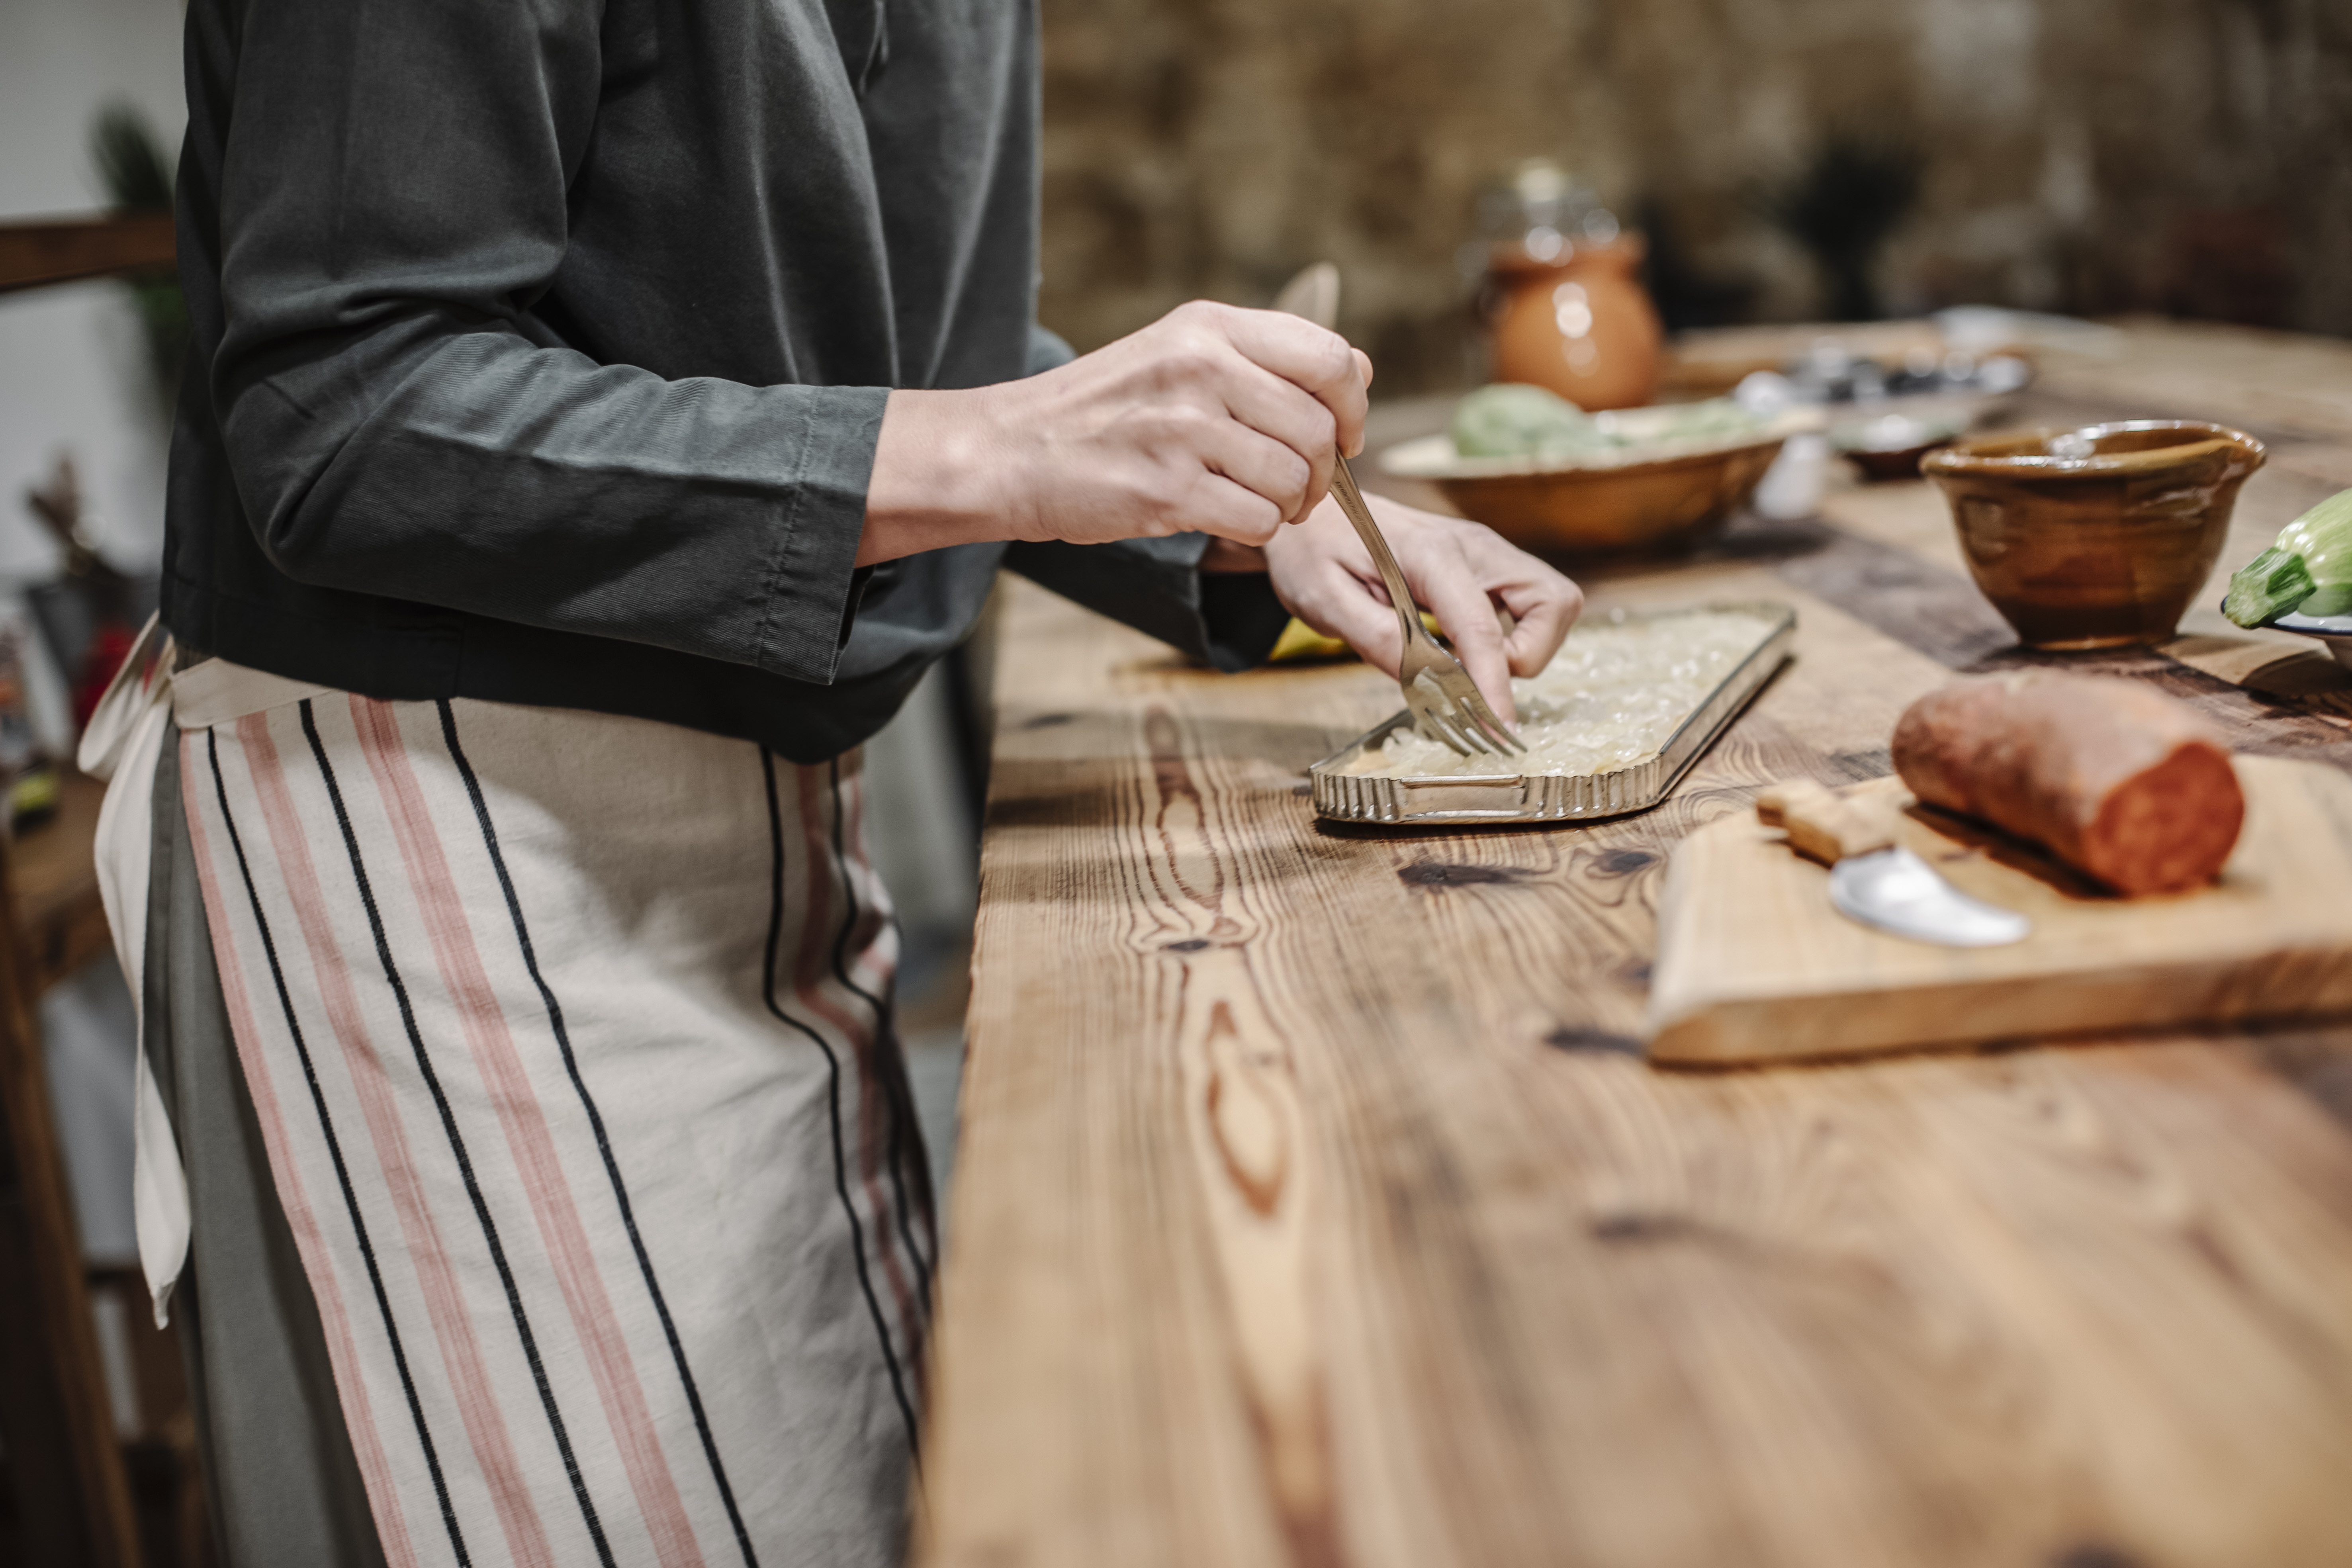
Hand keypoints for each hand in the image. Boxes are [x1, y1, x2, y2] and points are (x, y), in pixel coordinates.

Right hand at [860, 301, 1370, 564]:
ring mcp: (1183, 428)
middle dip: (1322, 472)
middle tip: (1294, 487)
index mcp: (1210, 327)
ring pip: (1294, 479)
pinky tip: (1222, 517)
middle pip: (1319, 429)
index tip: (1342, 436)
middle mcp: (1201, 368)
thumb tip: (1362, 369)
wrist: (1011, 450)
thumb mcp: (1181, 354)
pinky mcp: (1167, 488)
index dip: (1352, 406)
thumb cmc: (1103, 411)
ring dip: (1288, 506)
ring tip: (1252, 501)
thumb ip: (1268, 359)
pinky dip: (1255, 531)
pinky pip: (1258, 520)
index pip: (1331, 358)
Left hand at [1257, 493, 1582, 726]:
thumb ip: (1376, 638)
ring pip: (1552, 602)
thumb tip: (1424, 681)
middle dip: (1528, 655)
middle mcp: (1474, 546)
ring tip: (1468, 663)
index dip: (1493, 683)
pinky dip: (1515, 636)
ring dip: (1525, 646)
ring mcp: (1487, 553)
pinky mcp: (1488, 566)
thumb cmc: (1316, 554)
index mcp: (1430, 553)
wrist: (1316, 516)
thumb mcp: (1325, 600)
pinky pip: (1530, 604)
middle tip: (1472, 677)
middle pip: (1552, 601)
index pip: (1481, 625)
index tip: (1497, 729)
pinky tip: (1468, 649)